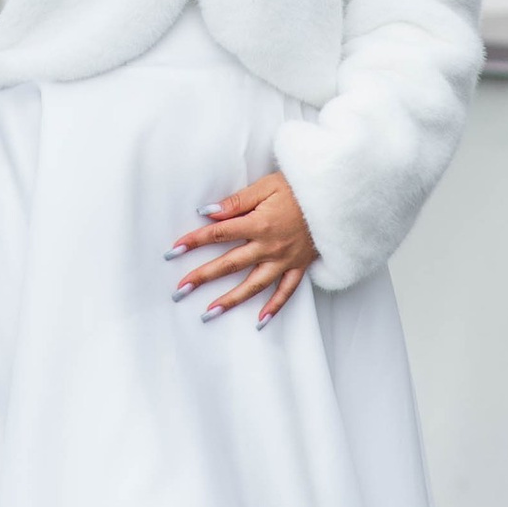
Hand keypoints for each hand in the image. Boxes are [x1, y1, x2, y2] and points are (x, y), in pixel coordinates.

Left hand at [171, 170, 316, 326]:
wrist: (334, 198)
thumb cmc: (297, 188)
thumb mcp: (265, 186)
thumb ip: (236, 202)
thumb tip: (208, 213)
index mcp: (258, 224)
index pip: (219, 234)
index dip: (194, 241)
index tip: (173, 250)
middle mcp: (269, 247)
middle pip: (230, 264)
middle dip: (202, 277)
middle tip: (180, 290)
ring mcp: (285, 260)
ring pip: (254, 285)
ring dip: (230, 300)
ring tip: (209, 313)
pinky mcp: (299, 267)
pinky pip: (286, 292)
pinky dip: (274, 307)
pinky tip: (259, 320)